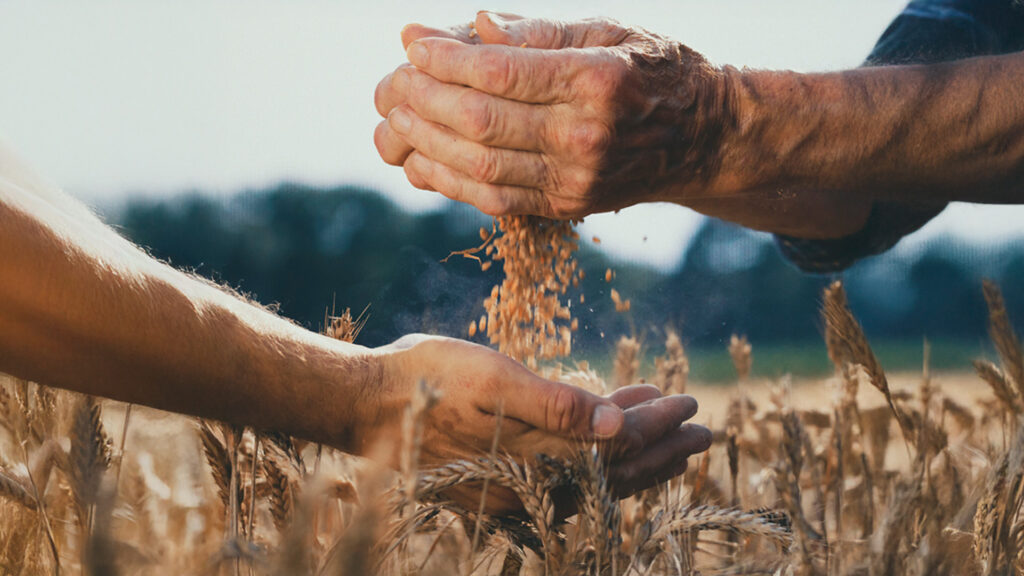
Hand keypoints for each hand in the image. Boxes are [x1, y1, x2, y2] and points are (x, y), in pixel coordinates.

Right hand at [360, 334, 710, 514]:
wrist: (368, 406)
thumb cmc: (429, 380)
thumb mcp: (494, 380)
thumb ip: (557, 405)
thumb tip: (619, 423)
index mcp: (538, 459)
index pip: (617, 445)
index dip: (657, 423)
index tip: (689, 401)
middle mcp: (534, 486)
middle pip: (616, 472)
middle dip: (663, 448)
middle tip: (702, 427)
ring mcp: (517, 490)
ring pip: (596, 479)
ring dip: (639, 456)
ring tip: (671, 438)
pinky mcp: (502, 485)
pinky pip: (568, 479)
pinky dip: (599, 461)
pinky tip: (606, 445)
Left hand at [374, 13, 733, 218]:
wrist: (704, 138)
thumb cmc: (654, 70)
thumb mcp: (609, 30)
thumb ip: (539, 32)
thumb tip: (473, 26)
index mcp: (596, 81)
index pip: (499, 72)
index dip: (444, 59)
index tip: (411, 42)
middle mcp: (585, 136)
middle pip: (479, 122)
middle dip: (422, 99)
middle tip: (391, 80)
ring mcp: (576, 179)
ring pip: (478, 167)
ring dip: (425, 142)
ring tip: (396, 117)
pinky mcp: (566, 206)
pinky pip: (493, 198)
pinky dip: (448, 180)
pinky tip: (421, 159)